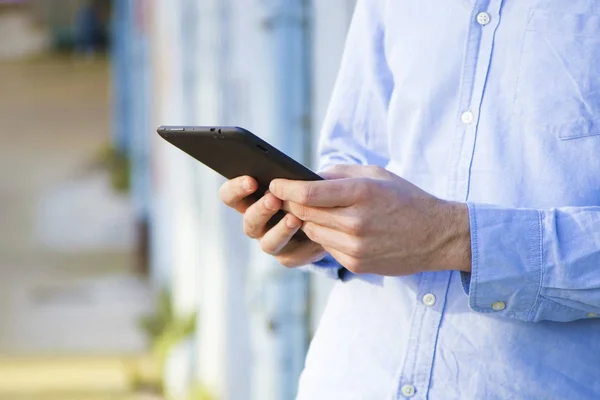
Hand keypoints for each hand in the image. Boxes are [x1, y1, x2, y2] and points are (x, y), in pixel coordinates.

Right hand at [219, 176, 326, 266]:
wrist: (324, 217)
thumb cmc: (305, 191)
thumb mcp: (298, 179)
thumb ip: (289, 177)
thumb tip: (290, 174)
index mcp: (249, 200)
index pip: (229, 196)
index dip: (236, 189)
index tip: (251, 180)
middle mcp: (255, 224)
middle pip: (249, 220)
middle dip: (261, 209)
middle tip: (274, 199)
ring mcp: (270, 242)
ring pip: (267, 242)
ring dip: (280, 230)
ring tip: (294, 219)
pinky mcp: (288, 257)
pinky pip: (291, 256)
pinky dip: (303, 246)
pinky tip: (313, 237)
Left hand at [270, 165, 470, 275]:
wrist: (437, 235)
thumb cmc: (405, 198)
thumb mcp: (376, 174)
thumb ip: (339, 174)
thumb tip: (306, 177)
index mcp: (361, 193)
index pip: (308, 193)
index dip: (285, 189)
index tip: (274, 184)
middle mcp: (356, 222)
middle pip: (304, 213)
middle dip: (292, 204)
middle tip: (285, 196)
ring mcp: (356, 246)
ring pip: (312, 231)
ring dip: (309, 221)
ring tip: (315, 211)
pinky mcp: (357, 263)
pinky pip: (327, 247)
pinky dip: (326, 236)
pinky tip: (338, 228)